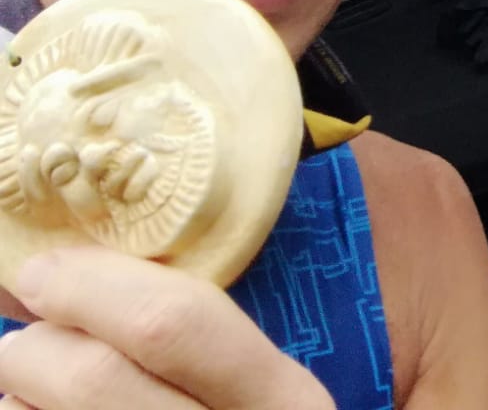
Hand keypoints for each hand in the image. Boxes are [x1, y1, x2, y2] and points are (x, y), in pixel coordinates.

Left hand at [0, 248, 333, 408]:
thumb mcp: (259, 393)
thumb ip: (195, 339)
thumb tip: (61, 275)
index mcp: (282, 402)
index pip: (173, 324)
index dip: (92, 286)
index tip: (42, 270)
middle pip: (90, 377)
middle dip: (32, 346)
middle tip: (26, 341)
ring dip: (17, 400)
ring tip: (38, 396)